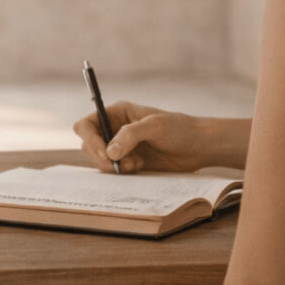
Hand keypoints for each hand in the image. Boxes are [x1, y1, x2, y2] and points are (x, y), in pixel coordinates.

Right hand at [72, 101, 205, 173]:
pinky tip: (140, 167)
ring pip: (99, 160)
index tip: (104, 154)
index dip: (89, 140)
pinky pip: (113, 169)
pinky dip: (121, 172)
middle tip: (120, 165)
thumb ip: (130, 135)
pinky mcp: (128, 161)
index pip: (86, 125)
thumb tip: (109, 151)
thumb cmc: (179, 129)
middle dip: (102, 157)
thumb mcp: (155, 126)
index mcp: (116, 113)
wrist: (198, 146)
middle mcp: (114, 128)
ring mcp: (121, 146)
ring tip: (135, 164)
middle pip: (88, 145)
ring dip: (113, 166)